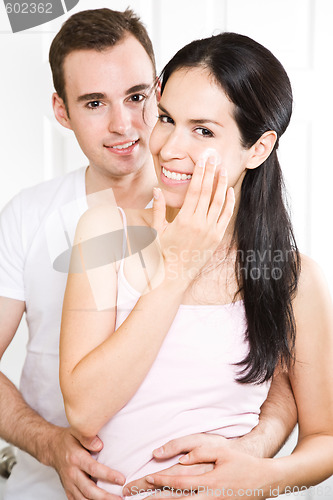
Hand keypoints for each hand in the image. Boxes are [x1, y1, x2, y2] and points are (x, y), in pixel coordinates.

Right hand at [49, 427, 124, 499]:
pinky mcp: (68, 490)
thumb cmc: (68, 440)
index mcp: (76, 458)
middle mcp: (72, 473)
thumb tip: (99, 445)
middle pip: (89, 489)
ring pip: (83, 498)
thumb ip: (88, 437)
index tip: (121, 479)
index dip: (108, 475)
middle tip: (120, 498)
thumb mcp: (77, 432)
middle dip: (105, 496)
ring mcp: (69, 484)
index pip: (93, 469)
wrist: (52, 448)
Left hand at [124, 434, 274, 498]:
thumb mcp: (222, 452)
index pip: (179, 482)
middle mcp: (209, 497)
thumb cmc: (243, 464)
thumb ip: (200, 454)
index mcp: (208, 481)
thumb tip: (181, 460)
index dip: (161, 481)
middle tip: (138, 499)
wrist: (266, 480)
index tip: (146, 479)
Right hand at [153, 155, 234, 284]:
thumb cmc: (162, 252)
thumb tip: (157, 189)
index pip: (195, 190)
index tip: (203, 160)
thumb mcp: (157, 230)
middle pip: (208, 192)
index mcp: (184, 219)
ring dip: (222, 184)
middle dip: (211, 173)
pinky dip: (229, 202)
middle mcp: (200, 224)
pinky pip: (225, 216)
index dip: (200, 173)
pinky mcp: (217, 238)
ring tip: (223, 169)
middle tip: (214, 157)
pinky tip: (229, 191)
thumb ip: (158, 209)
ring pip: (219, 202)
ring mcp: (210, 231)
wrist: (174, 274)